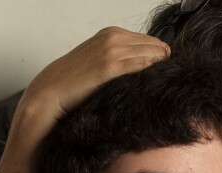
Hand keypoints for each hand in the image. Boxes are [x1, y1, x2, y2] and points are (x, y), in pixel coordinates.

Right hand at [16, 27, 169, 135]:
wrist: (51, 90)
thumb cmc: (76, 79)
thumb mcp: (100, 59)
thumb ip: (121, 57)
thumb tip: (148, 65)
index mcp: (111, 33)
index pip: (148, 40)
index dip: (160, 54)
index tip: (166, 68)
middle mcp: (112, 37)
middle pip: (153, 45)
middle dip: (163, 60)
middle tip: (169, 75)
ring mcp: (111, 50)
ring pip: (149, 54)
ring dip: (160, 66)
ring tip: (165, 81)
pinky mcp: (108, 66)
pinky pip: (138, 65)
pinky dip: (149, 70)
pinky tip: (155, 79)